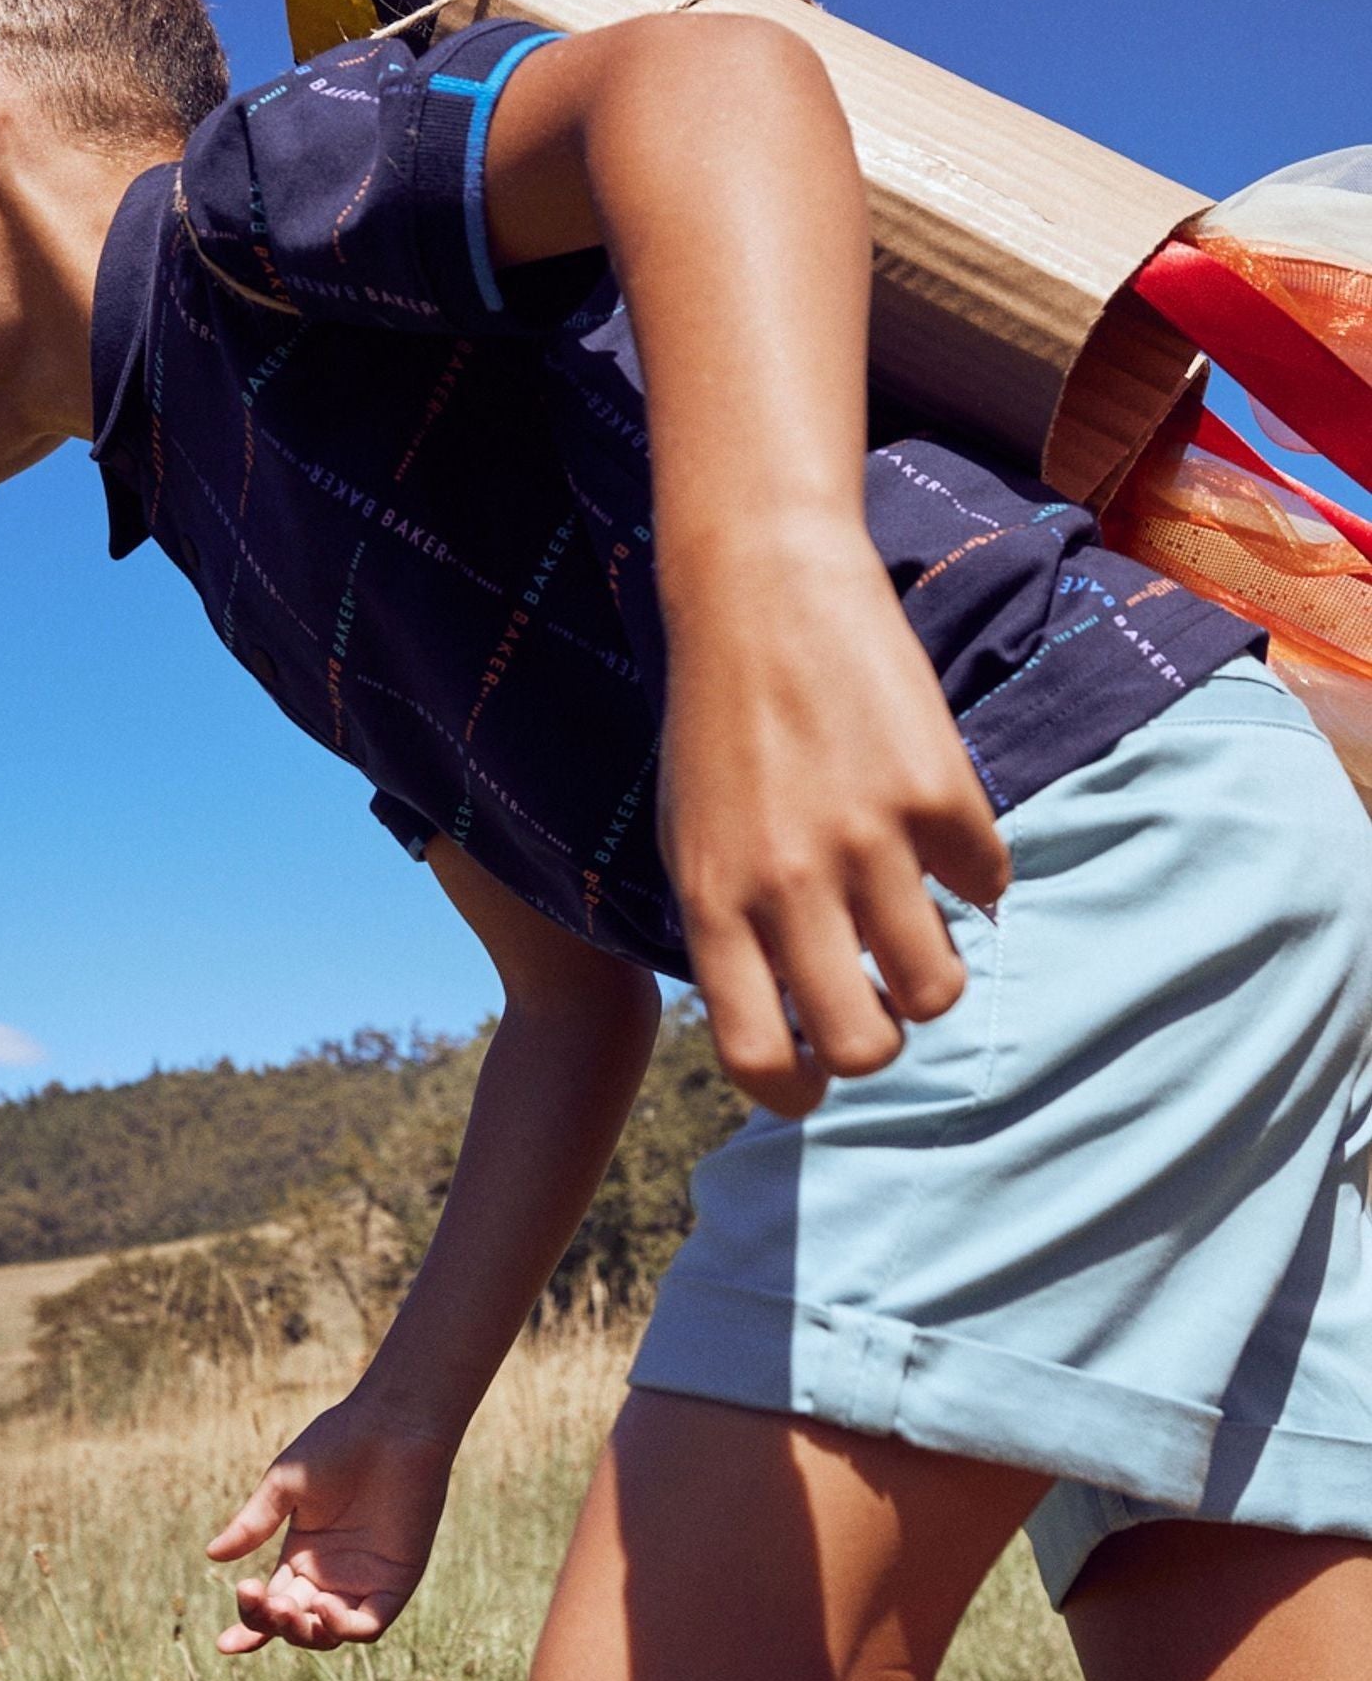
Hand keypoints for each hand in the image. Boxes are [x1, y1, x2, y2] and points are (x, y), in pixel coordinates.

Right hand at [204, 1393, 458, 1655]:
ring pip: (329, 1635)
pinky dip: (345, 1627)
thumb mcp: (284, 1487)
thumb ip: (253, 1524)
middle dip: (271, 1624)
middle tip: (259, 1598)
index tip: (224, 1644)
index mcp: (301, 1557)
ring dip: (303, 1633)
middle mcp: (331, 1577)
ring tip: (285, 1606)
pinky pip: (370, 1625)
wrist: (390, 1425)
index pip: (271, 1607)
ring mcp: (364, 1581)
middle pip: (294, 1625)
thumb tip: (212, 1555)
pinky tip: (324, 1606)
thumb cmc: (337, 1445)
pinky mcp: (396, 1581)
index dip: (250, 1629)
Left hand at [660, 528, 1009, 1120]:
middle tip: (879, 1001)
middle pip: (865, 1046)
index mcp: (713, 903)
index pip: (759, 1057)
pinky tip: (941, 830)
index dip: (796, 1092)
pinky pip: (987, 885)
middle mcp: (788, 885)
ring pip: (939, 988)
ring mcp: (868, 841)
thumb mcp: (693, 838)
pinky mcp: (939, 793)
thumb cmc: (720, 721)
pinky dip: (976, 874)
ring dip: (936, 972)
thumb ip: (732, 931)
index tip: (816, 1080)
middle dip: (880, 1042)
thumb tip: (787, 1025)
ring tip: (917, 923)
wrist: (762, 587)